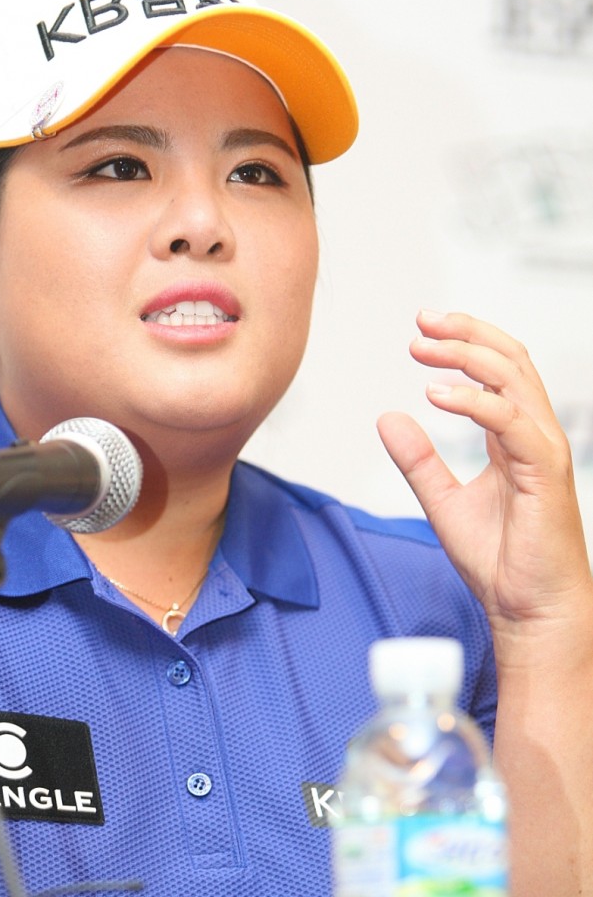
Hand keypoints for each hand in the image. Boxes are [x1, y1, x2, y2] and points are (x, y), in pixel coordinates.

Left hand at [377, 310, 591, 651]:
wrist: (529, 611)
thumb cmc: (500, 562)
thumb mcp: (443, 501)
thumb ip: (419, 460)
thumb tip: (387, 417)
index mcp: (513, 437)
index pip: (498, 369)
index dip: (464, 341)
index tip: (422, 330)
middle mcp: (532, 435)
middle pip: (510, 360)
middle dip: (466, 332)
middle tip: (422, 322)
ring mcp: (543, 450)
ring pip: (514, 379)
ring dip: (466, 355)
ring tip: (421, 347)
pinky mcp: (546, 471)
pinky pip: (511, 421)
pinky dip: (473, 401)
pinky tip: (435, 395)